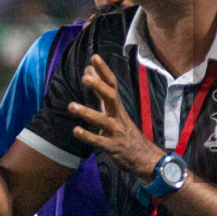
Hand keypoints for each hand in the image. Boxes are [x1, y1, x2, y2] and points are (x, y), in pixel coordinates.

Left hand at [69, 54, 165, 180]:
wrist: (144, 158)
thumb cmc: (125, 131)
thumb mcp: (114, 111)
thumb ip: (100, 92)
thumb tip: (89, 70)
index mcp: (118, 107)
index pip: (112, 84)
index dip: (104, 71)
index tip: (94, 57)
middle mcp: (118, 116)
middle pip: (111, 97)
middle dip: (99, 87)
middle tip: (85, 78)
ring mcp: (116, 132)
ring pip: (103, 120)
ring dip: (87, 113)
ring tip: (71, 106)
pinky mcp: (113, 147)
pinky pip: (99, 141)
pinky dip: (87, 136)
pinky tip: (75, 131)